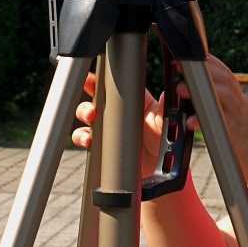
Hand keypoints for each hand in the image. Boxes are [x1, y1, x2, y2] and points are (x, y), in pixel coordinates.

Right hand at [72, 71, 194, 175]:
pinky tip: (87, 141)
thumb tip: (164, 94)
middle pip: (96, 100)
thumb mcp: (165, 123)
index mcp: (135, 103)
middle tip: (91, 111)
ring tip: (89, 129)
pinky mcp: (104, 145)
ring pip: (88, 118)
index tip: (91, 79)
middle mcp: (120, 114)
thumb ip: (164, 109)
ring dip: (83, 119)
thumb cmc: (164, 141)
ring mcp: (110, 129)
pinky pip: (86, 138)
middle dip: (88, 102)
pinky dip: (81, 138)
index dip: (101, 81)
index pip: (116, 87)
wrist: (160, 167)